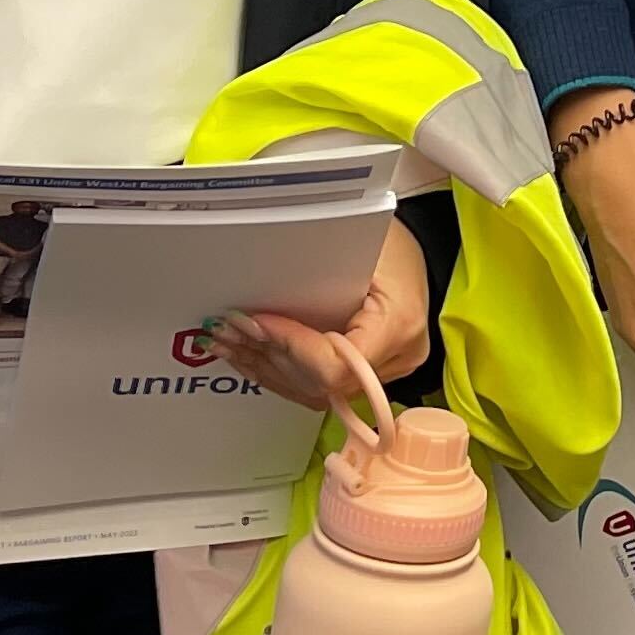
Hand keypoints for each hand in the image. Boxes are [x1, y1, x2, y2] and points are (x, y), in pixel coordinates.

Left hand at [215, 216, 433, 406]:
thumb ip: (313, 282)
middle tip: (223, 331)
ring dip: (265, 367)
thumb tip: (258, 309)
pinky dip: (280, 372)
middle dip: (266, 355)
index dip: (290, 346)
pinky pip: (318, 387)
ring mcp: (383, 374)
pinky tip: (248, 358)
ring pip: (313, 390)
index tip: (256, 322)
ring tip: (225, 344)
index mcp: (399, 326)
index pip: (334, 363)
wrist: (411, 257)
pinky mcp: (367, 377)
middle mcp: (396, 360)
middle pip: (319, 382)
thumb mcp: (357, 249)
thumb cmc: (389, 244)